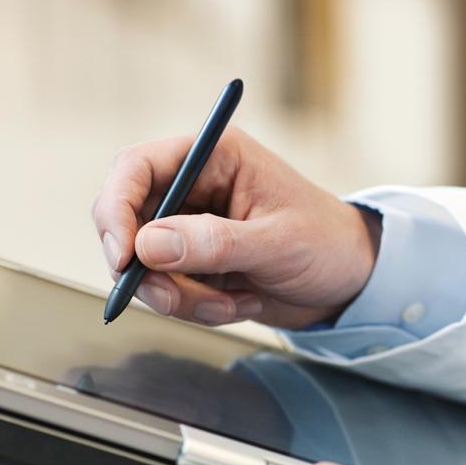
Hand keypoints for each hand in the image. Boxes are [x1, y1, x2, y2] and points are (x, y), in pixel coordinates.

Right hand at [92, 129, 380, 328]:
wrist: (349, 282)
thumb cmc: (326, 243)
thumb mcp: (277, 243)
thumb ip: (214, 243)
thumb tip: (148, 245)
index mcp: (214, 157)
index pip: (136, 167)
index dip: (116, 208)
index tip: (123, 256)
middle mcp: (192, 187)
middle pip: (126, 221)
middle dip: (147, 269)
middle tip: (176, 298)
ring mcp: (188, 228)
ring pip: (143, 266)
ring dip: (180, 296)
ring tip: (232, 302)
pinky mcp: (191, 264)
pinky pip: (166, 291)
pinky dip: (196, 307)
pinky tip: (240, 302)